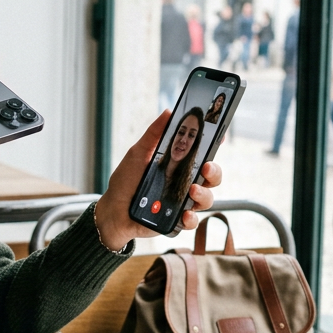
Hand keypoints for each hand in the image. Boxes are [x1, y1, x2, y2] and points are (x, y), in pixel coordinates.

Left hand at [93, 111, 221, 250]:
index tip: (219, 137)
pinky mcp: (177, 219)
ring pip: (207, 197)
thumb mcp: (138, 154)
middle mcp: (184, 181)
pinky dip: (191, 218)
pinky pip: (192, 220)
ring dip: (204, 194)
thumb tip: (168, 112)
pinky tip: (184, 214)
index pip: (202, 152)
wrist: (113, 210)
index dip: (213, 144)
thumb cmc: (125, 181)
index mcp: (178, 164)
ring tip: (192, 191)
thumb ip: (154, 134)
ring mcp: (182, 200)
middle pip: (211, 175)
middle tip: (206, 167)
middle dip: (214, 171)